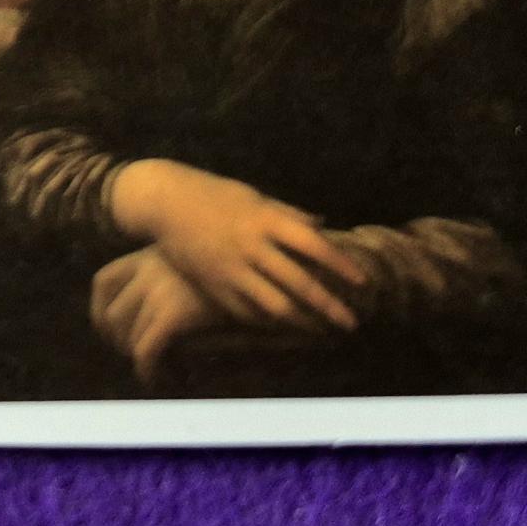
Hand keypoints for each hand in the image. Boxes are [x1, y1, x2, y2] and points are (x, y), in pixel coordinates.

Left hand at [90, 247, 309, 383]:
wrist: (276, 263)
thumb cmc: (243, 264)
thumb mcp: (202, 266)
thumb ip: (178, 282)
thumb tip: (157, 309)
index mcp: (154, 253)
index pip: (102, 279)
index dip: (98, 310)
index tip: (108, 330)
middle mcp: (150, 268)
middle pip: (107, 309)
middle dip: (113, 340)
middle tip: (130, 357)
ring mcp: (161, 289)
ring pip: (125, 333)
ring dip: (133, 356)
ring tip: (151, 370)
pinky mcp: (176, 313)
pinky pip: (146, 349)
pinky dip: (148, 369)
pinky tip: (160, 379)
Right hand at [105, 159, 364, 332]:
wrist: (164, 202)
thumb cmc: (214, 194)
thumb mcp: (254, 196)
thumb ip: (289, 213)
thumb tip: (323, 225)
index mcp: (265, 219)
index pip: (313, 245)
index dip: (341, 265)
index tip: (362, 282)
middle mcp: (251, 246)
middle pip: (298, 283)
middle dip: (329, 306)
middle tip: (351, 323)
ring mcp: (231, 269)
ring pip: (274, 305)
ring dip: (302, 322)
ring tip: (321, 331)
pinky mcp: (213, 286)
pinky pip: (247, 312)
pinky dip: (269, 322)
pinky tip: (285, 328)